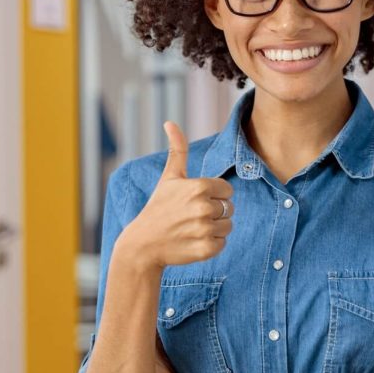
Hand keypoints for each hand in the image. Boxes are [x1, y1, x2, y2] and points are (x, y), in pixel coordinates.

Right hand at [118, 121, 234, 268]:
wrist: (143, 244)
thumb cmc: (158, 207)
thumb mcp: (168, 177)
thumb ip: (177, 150)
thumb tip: (170, 122)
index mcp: (199, 186)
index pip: (227, 190)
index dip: (214, 196)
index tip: (195, 201)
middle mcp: (203, 207)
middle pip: (229, 208)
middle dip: (214, 212)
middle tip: (191, 217)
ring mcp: (204, 229)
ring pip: (227, 226)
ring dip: (214, 229)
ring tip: (192, 229)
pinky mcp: (205, 249)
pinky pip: (222, 244)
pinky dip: (210, 245)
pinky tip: (193, 241)